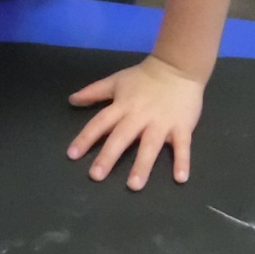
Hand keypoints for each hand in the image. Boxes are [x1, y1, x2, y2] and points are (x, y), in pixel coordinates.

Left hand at [66, 55, 204, 188]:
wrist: (177, 67)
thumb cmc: (144, 77)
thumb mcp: (116, 81)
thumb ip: (93, 92)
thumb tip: (71, 100)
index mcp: (122, 106)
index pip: (100, 123)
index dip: (85, 138)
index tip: (72, 155)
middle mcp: (139, 116)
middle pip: (121, 137)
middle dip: (108, 156)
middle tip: (96, 176)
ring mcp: (162, 122)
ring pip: (150, 145)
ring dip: (142, 165)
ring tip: (134, 185)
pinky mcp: (182, 126)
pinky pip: (183, 146)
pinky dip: (182, 161)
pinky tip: (180, 178)